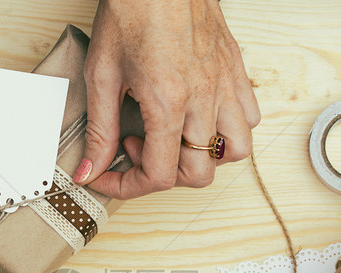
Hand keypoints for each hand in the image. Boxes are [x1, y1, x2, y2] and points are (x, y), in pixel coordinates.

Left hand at [77, 0, 259, 199]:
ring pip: (235, 151)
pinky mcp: (235, 70)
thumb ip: (99, 129)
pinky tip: (199, 116)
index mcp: (168, 101)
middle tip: (137, 147)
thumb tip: (91, 167)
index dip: (128, 187)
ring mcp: (225, 84)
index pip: (159, 175)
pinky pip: (249, 118)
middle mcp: (204, 97)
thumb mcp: (101, 73)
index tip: (108, 177)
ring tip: (175, 138)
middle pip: (199, 173)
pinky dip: (227, 130)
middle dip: (164, 174)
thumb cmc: (133, 9)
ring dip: (205, 157)